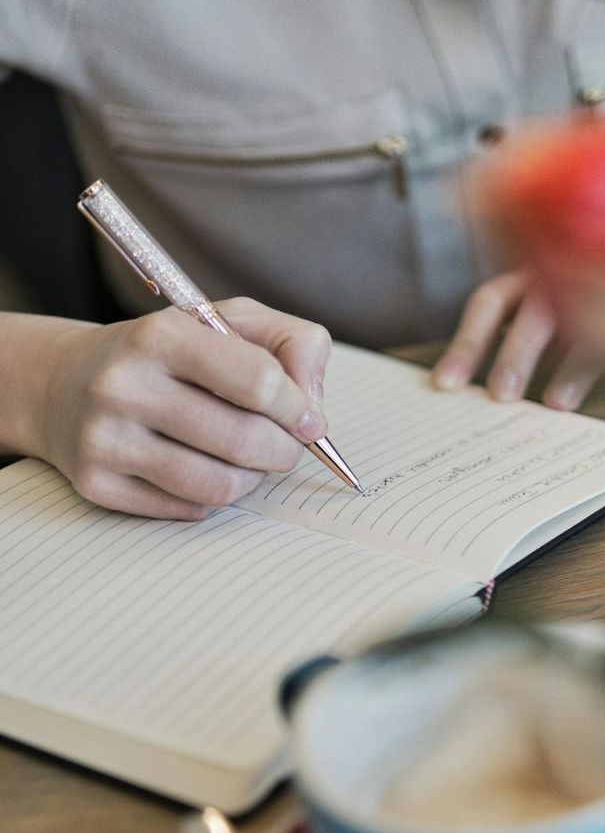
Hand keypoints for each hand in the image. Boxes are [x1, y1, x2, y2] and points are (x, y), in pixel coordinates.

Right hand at [34, 298, 331, 519]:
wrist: (63, 382)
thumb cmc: (170, 353)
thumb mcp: (230, 322)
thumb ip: (293, 345)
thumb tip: (313, 410)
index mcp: (161, 335)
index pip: (260, 381)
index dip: (298, 407)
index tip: (307, 418)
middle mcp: (123, 385)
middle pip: (245, 441)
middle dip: (285, 450)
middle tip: (288, 446)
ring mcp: (104, 439)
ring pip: (219, 486)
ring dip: (254, 479)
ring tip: (251, 461)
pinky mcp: (96, 484)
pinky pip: (188, 510)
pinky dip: (213, 497)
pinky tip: (204, 469)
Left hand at [432, 272, 602, 410]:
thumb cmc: (579, 302)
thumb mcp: (541, 312)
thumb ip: (514, 342)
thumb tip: (466, 388)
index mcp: (529, 277)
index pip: (490, 302)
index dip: (467, 344)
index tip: (445, 384)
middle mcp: (563, 279)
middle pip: (534, 315)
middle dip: (516, 357)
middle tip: (500, 396)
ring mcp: (603, 293)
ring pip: (585, 328)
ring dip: (570, 370)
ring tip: (555, 405)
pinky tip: (603, 392)